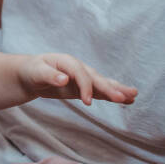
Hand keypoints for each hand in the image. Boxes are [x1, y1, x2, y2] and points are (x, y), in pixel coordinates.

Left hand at [18, 53, 137, 104]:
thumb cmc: (32, 70)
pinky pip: (100, 91)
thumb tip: (64, 79)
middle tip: (123, 98)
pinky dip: (112, 95)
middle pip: (95, 77)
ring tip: (133, 95)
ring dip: (116, 89)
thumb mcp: (36, 72)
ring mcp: (82, 78)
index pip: (79, 73)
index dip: (85, 87)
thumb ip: (49, 75)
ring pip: (101, 83)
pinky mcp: (83, 88)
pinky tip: (127, 100)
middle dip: (108, 88)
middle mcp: (78, 68)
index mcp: (67, 61)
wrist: (30, 74)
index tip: (87, 102)